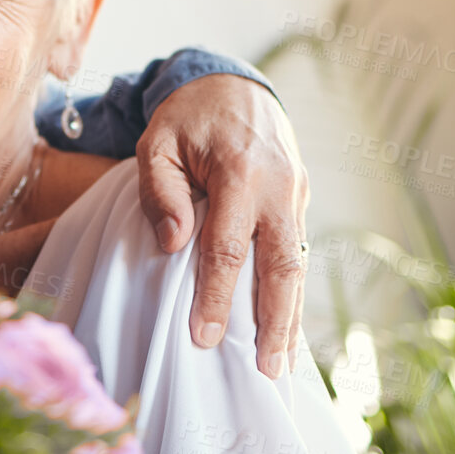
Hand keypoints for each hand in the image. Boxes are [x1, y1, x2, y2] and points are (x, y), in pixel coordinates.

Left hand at [135, 73, 308, 378]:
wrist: (231, 82)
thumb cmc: (186, 116)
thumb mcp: (155, 142)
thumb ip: (161, 192)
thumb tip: (173, 245)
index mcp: (241, 172)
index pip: (228, 248)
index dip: (216, 296)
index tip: (204, 337)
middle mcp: (279, 187)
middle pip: (282, 267)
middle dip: (275, 323)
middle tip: (266, 371)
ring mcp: (296, 193)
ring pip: (298, 264)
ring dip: (292, 316)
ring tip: (283, 363)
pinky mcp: (299, 199)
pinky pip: (297, 251)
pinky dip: (293, 291)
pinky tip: (287, 326)